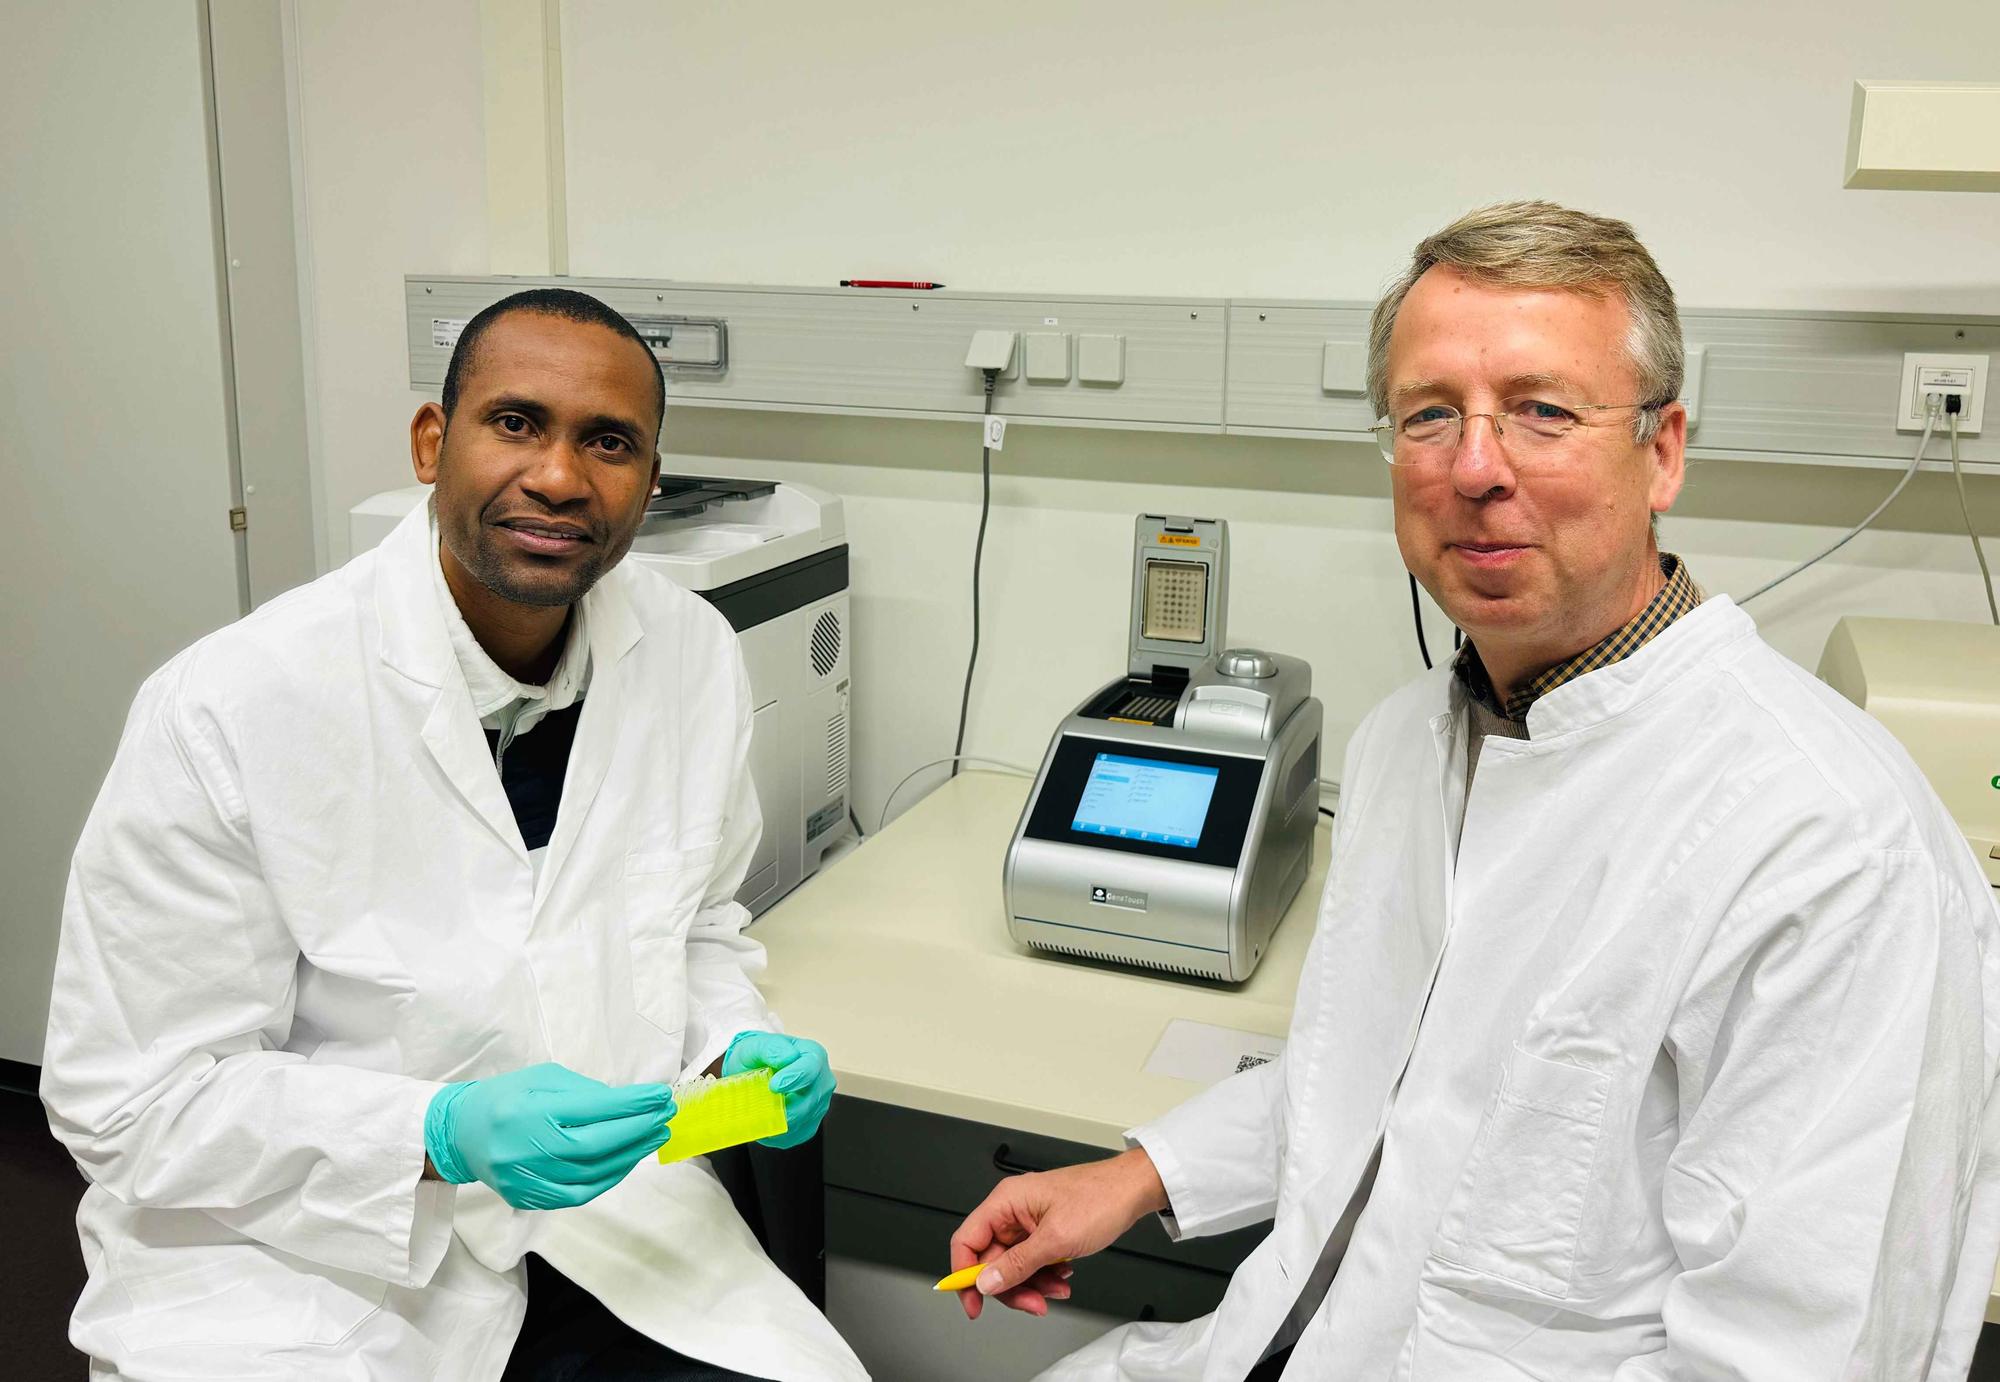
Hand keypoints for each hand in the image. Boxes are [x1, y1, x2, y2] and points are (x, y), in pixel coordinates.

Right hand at [424, 1063, 673, 1209]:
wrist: (459, 1134)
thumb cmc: (505, 1098)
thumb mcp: (542, 1079)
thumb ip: (584, 1091)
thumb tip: (628, 1104)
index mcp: (531, 1111)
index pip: (593, 1110)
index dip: (633, 1104)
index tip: (660, 1096)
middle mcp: (528, 1148)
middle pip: (597, 1146)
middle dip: (639, 1130)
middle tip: (666, 1117)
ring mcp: (526, 1178)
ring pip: (592, 1174)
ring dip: (630, 1155)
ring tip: (654, 1137)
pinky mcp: (527, 1198)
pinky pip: (579, 1194)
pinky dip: (608, 1178)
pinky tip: (627, 1161)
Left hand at [722, 1031, 835, 1147]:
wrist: (756, 1071)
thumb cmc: (760, 1057)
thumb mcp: (758, 1045)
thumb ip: (772, 1048)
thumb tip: (787, 1057)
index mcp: (813, 1056)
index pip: (810, 1069)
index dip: (794, 1078)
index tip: (774, 1085)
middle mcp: (822, 1081)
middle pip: (810, 1101)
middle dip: (783, 1107)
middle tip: (759, 1107)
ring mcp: (819, 1105)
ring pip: (802, 1121)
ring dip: (777, 1121)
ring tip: (757, 1112)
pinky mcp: (810, 1124)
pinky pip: (795, 1135)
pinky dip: (777, 1134)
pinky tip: (764, 1121)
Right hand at [949, 1148, 1169, 1318]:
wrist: (1132, 1191)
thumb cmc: (1099, 1199)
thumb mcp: (1056, 1239)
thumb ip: (1017, 1264)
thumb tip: (986, 1282)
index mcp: (1006, 1202)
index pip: (966, 1241)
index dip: (964, 1275)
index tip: (974, 1304)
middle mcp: (1012, 1211)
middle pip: (991, 1260)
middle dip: (1011, 1286)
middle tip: (1033, 1303)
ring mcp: (1028, 1222)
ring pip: (1013, 1266)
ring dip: (1033, 1284)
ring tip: (1057, 1288)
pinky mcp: (1043, 1231)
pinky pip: (1032, 1262)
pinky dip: (1045, 1275)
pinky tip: (1063, 1275)